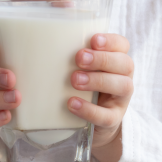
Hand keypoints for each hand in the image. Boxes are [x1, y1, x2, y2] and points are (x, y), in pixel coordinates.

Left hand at [68, 33, 133, 151]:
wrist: (90, 121)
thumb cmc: (82, 86)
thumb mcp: (78, 69)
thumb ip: (69, 57)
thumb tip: (36, 47)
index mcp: (116, 60)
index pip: (122, 45)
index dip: (111, 41)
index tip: (93, 40)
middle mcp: (123, 77)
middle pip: (125, 64)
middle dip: (102, 59)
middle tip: (79, 58)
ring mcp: (121, 100)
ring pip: (123, 87)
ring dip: (98, 81)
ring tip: (75, 80)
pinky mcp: (113, 119)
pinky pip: (107, 116)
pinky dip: (89, 110)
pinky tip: (73, 103)